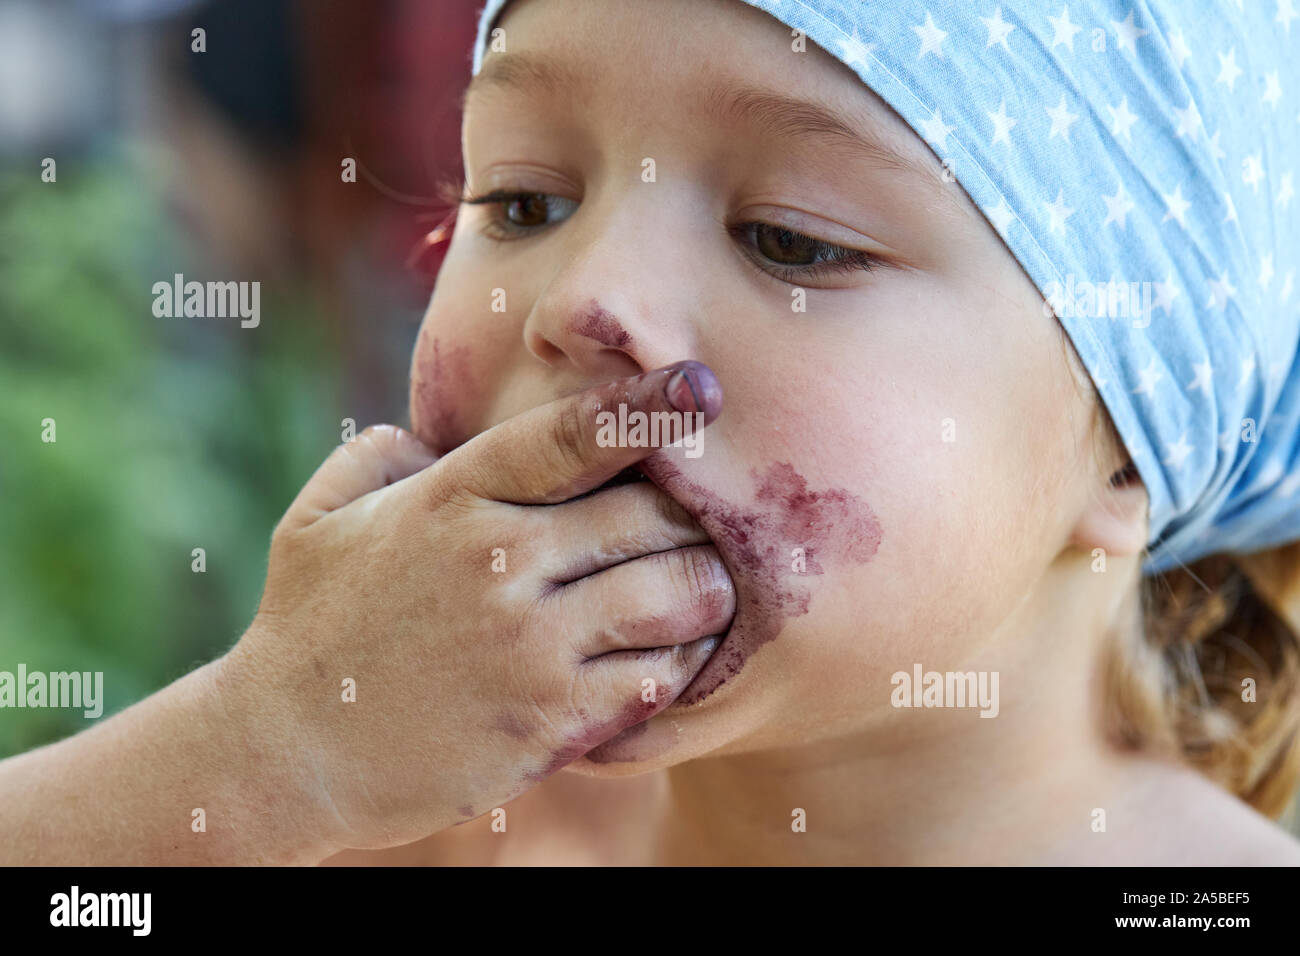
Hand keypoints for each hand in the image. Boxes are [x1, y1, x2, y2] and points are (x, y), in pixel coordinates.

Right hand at [218, 361, 731, 852]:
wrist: (283, 756)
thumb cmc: (309, 625)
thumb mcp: (319, 517)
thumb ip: (382, 455)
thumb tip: (435, 434)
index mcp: (453, 499)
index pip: (571, 436)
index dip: (645, 406)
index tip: (698, 387)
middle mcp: (500, 562)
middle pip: (648, 514)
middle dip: (689, 516)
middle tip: (700, 526)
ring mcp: (528, 645)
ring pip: (673, 594)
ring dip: (703, 590)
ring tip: (703, 591)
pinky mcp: (547, 722)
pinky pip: (655, 679)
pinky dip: (679, 663)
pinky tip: (669, 658)